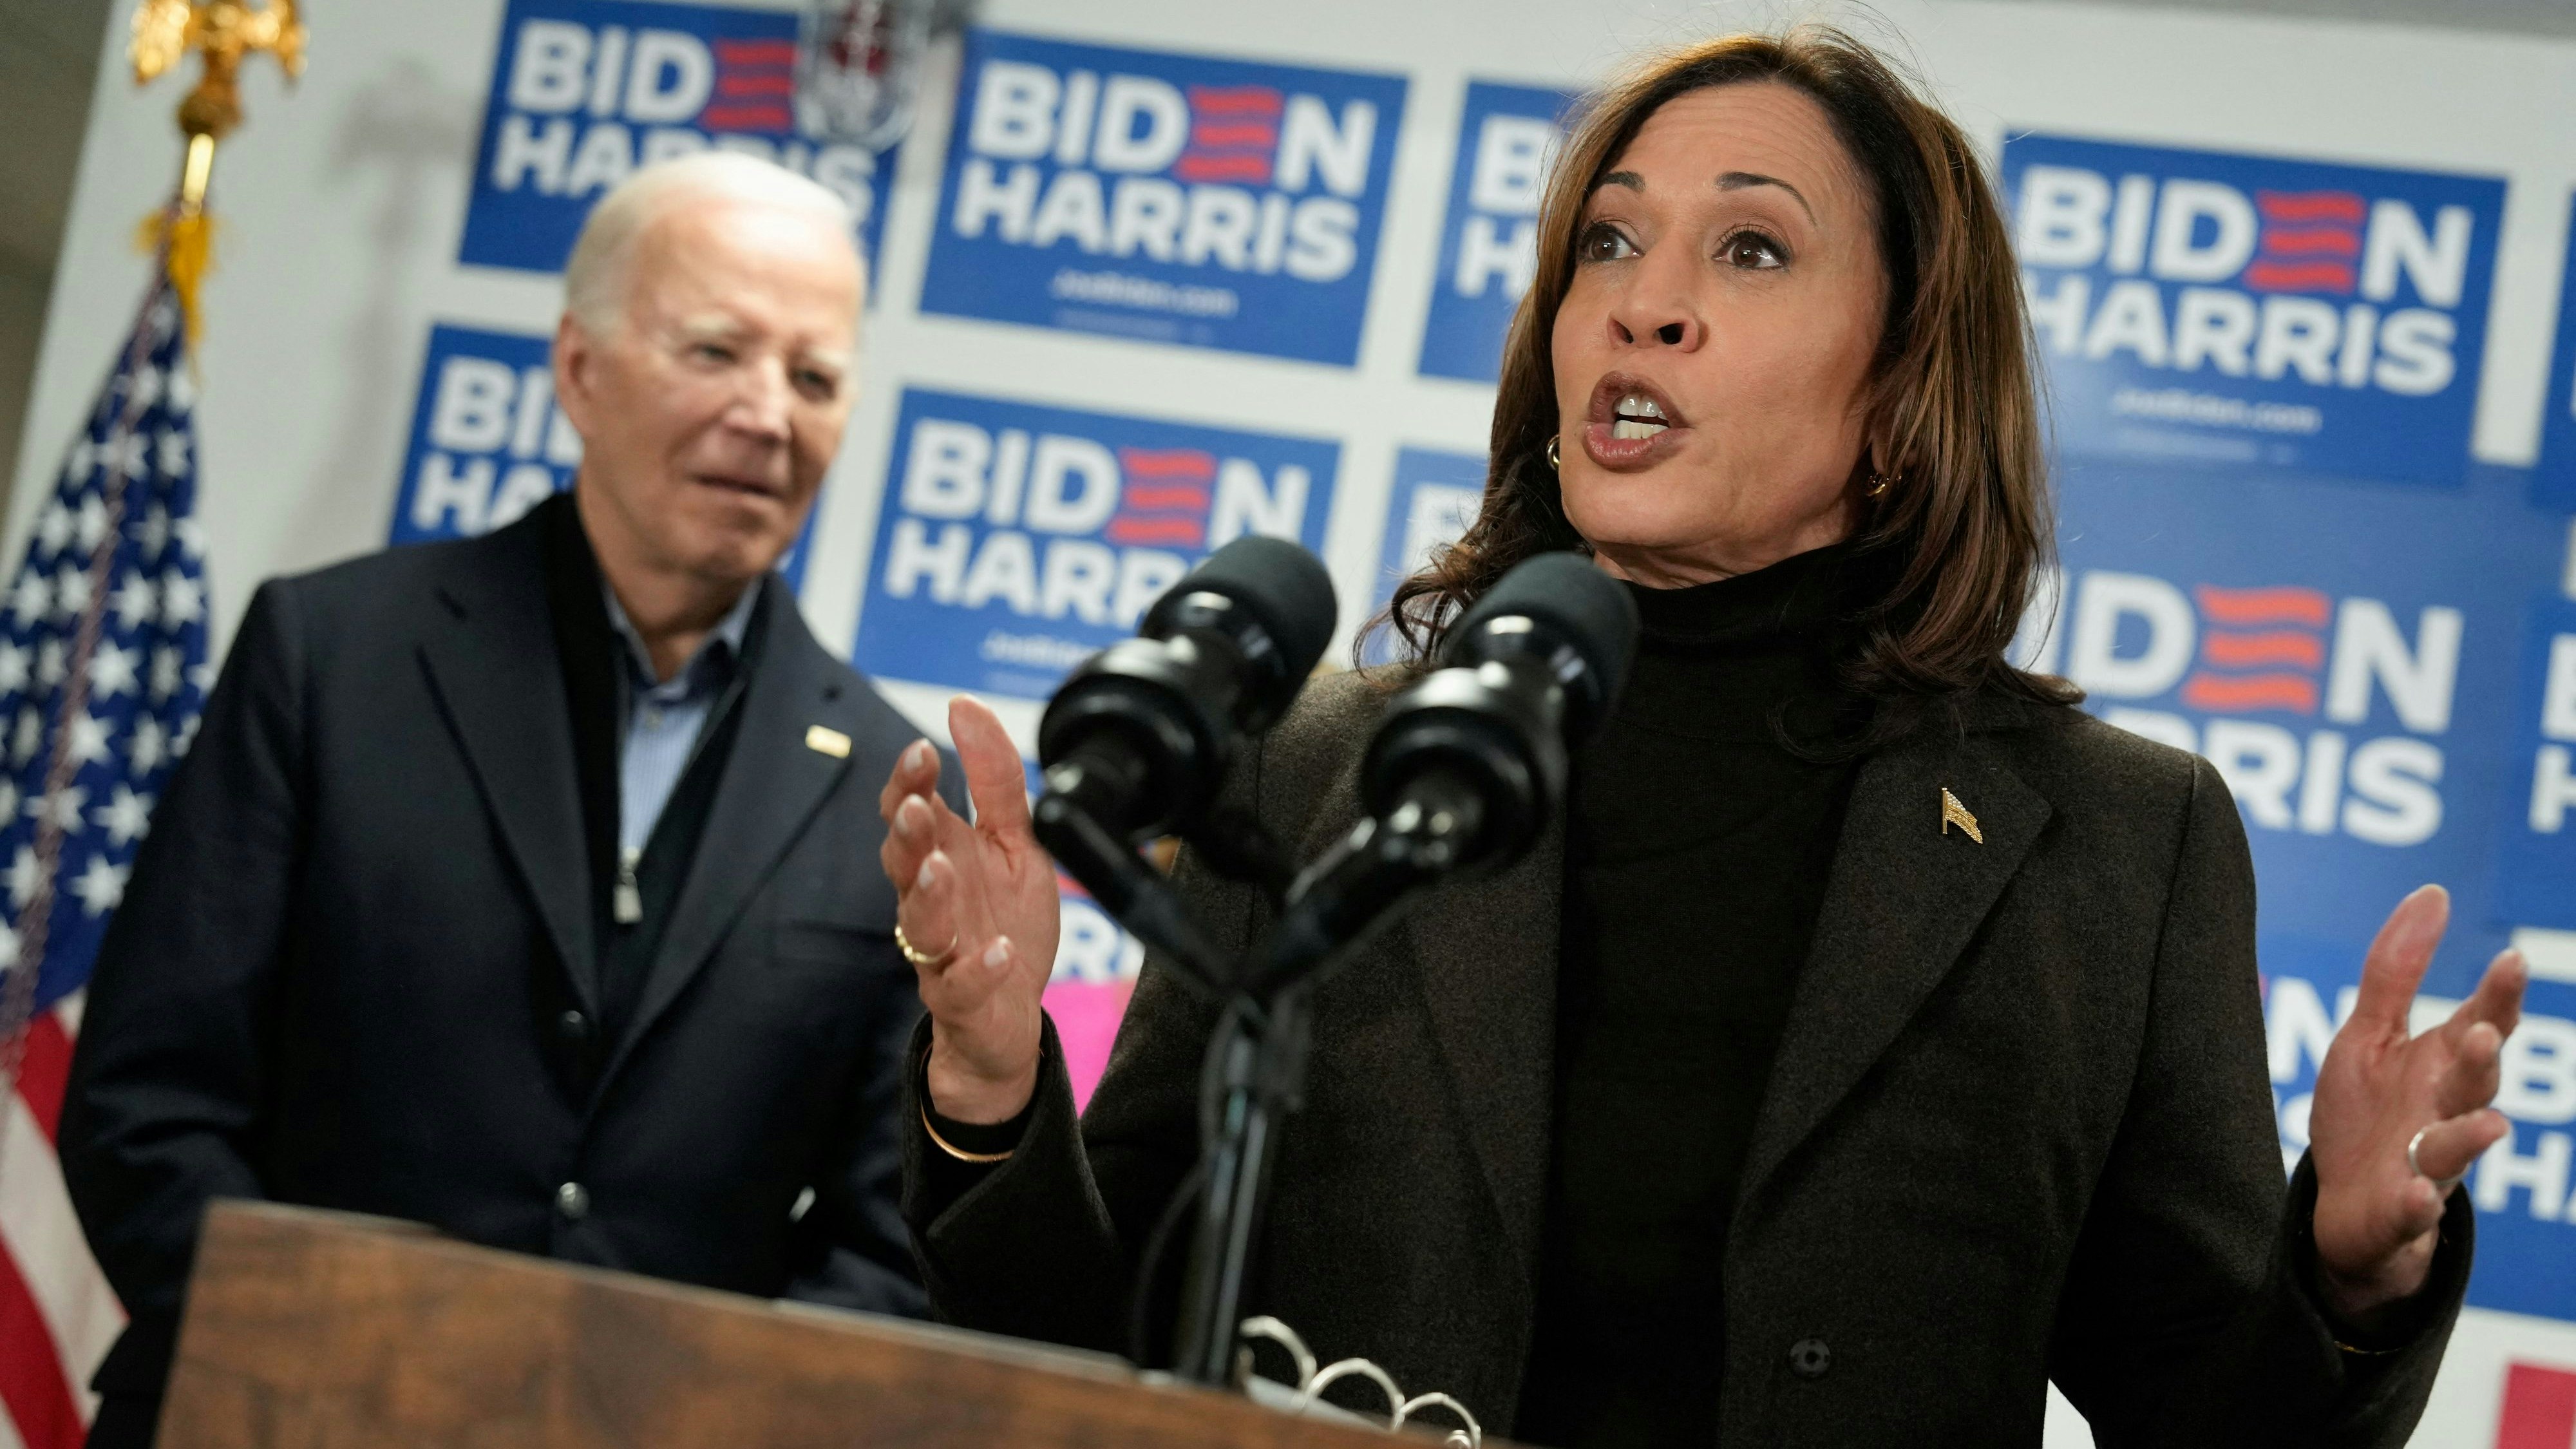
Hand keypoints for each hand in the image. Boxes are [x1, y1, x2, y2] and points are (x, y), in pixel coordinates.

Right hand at [878, 696, 1060, 1123]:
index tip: (924, 750)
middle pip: (901, 861)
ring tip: (941, 868)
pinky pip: (961, 984)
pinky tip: (998, 952)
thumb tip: (963, 706)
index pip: (910, 811)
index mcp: (941, 856)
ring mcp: (940, 952)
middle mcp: (931, 900)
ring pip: (919, 922)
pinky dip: (979, 969)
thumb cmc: (1005, 923)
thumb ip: (994, 779)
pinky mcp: (960, 999)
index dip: (910, 783)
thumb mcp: (1015, 843)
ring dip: (928, 894)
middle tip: (915, 807)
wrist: (1011, 1018)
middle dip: (906, 833)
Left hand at [2308, 884, 2524, 1326]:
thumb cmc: (2369, 1114)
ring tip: (2490, 1122)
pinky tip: (2417, 1196)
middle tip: (2485, 1034)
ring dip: (2470, 1135)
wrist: (2346, 1208)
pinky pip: (2414, 1210)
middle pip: (2475, 1083)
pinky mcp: (2401, 1211)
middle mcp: (2446, 1112)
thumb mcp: (2369, 1034)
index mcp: (2441, 1066)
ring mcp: (2428, 1163)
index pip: (2480, 1024)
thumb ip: (2397, 969)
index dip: (2498, 996)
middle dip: (2484, 1060)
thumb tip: (2435, 893)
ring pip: (2456, 1147)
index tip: (2511, 960)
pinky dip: (2417, 1205)